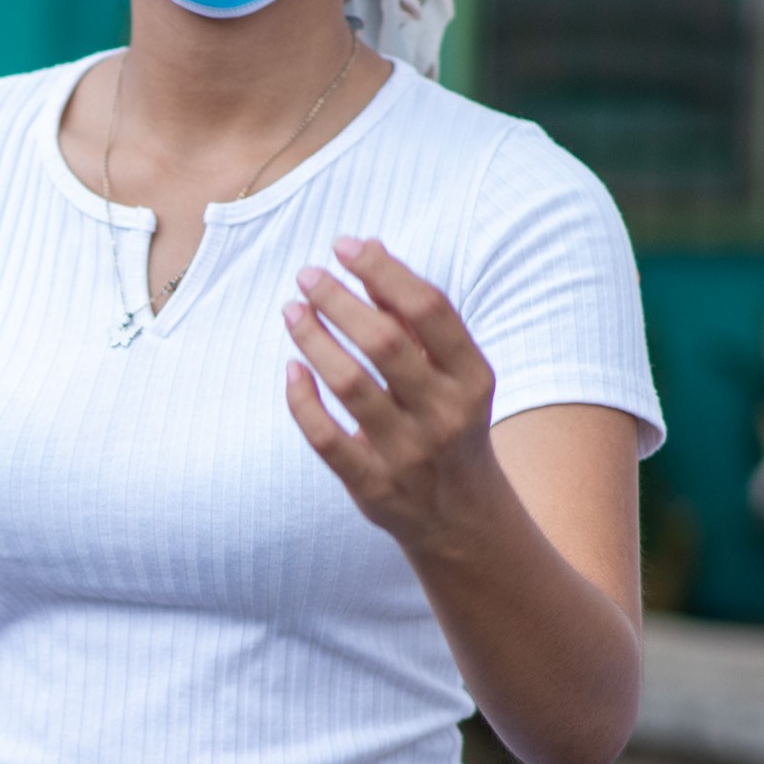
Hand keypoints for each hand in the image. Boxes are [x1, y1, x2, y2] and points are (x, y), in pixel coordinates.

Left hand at [281, 236, 508, 556]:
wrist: (463, 518)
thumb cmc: (449, 423)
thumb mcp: (451, 373)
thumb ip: (412, 317)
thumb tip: (368, 250)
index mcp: (472, 377)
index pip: (429, 309)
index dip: (384, 270)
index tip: (344, 245)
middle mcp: (445, 414)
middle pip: (385, 343)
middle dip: (339, 301)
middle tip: (306, 276)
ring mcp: (409, 454)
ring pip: (350, 386)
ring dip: (314, 341)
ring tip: (291, 310)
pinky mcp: (373, 486)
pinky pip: (326, 438)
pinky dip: (303, 401)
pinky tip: (291, 368)